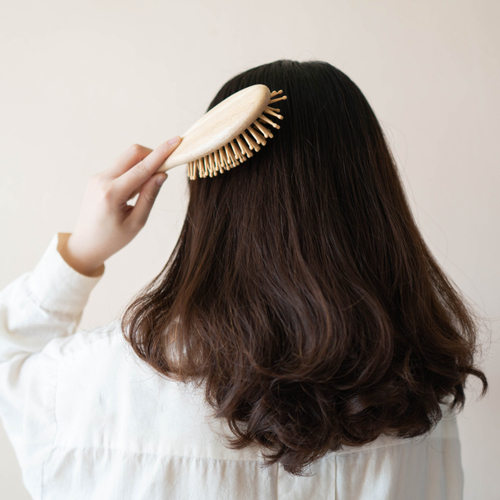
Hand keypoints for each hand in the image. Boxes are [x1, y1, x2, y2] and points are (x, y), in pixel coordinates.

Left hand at [58, 136, 181, 276]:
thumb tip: (162, 174)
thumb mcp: (136, 222)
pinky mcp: (98, 179)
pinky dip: (133, 173)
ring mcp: (97, 177)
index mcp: (112, 193)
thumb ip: (149, 196)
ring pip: (126, 159)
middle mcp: (102, 180)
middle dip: (152, 155)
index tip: (176, 141)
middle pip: (132, 153)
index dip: (161, 153)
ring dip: (142, 166)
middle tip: (166, 168)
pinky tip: (133, 194)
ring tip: (143, 193)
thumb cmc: (112, 239)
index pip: (142, 168)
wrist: (85, 245)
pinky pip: (120, 168)